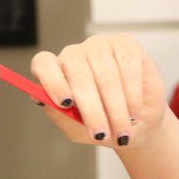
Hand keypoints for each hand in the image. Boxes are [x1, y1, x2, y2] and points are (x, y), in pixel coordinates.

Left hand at [30, 34, 168, 149]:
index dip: (52, 81)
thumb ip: (58, 114)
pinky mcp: (125, 44)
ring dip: (116, 109)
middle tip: (101, 134)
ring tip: (122, 132)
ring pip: (106, 75)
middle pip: (78, 74)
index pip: (43, 64)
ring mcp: (100, 46)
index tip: (65, 103)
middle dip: (92, 109)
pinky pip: (127, 67)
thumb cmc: (101, 124)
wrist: (137, 124)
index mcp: (56, 72)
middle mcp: (75, 55)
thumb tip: (41, 99)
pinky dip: (132, 95)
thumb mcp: (76, 129)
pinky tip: (133, 113)